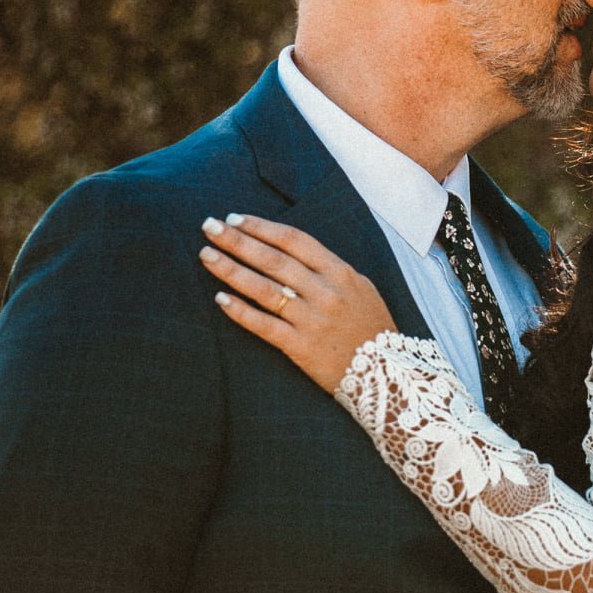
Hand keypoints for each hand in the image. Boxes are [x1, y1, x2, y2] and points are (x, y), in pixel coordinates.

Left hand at [200, 213, 395, 391]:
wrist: (387, 374)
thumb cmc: (371, 327)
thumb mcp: (360, 288)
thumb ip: (328, 269)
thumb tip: (289, 250)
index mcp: (340, 272)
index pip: (293, 240)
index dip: (261, 227)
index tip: (235, 219)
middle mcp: (325, 292)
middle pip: (272, 259)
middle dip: (236, 241)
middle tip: (209, 227)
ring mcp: (312, 320)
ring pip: (263, 289)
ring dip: (231, 270)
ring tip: (206, 256)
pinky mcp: (301, 347)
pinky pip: (264, 325)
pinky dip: (240, 311)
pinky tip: (220, 299)